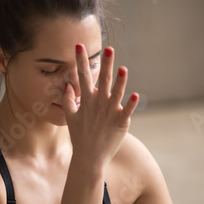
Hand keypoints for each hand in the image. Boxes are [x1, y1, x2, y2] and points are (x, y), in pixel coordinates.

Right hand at [63, 44, 138, 165]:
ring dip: (120, 81)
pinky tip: (136, 95)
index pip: (82, 76)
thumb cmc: (80, 137)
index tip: (79, 46)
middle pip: (103, 80)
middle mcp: (98, 104)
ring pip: (116, 94)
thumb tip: (67, 85)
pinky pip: (127, 112)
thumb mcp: (70, 117)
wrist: (89, 158)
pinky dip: (131, 104)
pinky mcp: (120, 123)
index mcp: (87, 101)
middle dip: (106, 64)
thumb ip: (68, 100)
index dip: (81, 61)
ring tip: (123, 69)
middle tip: (109, 49)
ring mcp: (110, 113)